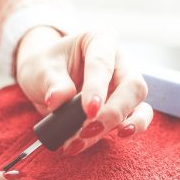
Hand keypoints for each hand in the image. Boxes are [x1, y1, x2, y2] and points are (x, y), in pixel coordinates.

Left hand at [16, 27, 152, 154]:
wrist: (46, 79)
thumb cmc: (45, 67)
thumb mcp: (40, 69)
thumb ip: (51, 82)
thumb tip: (57, 100)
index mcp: (100, 41)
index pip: (103, 64)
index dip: (97, 88)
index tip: (88, 111)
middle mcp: (120, 62)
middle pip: (132, 86)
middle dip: (113, 112)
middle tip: (88, 130)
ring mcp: (125, 86)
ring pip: (139, 105)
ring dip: (119, 125)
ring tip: (95, 137)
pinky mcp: (126, 107)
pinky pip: (138, 119)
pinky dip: (129, 131)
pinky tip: (118, 138)